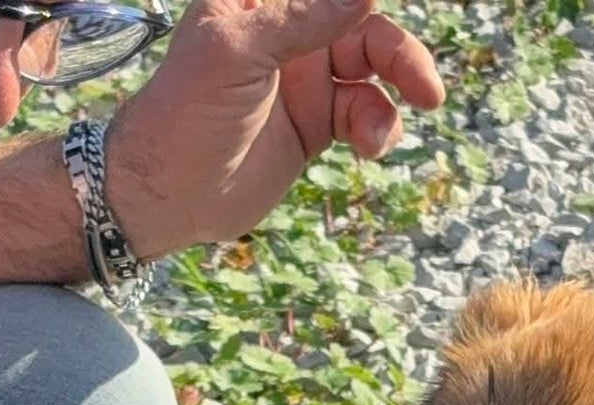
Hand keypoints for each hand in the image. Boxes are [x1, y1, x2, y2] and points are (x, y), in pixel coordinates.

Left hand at [106, 0, 444, 259]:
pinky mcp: (315, 124)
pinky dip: (377, 128)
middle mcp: (289, 30)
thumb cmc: (186, 114)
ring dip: (392, 97)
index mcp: (262, 1)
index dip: (363, 0)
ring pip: (373, 70)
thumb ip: (302, 16)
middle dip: (398, 54)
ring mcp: (305, 77)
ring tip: (378, 140)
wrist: (168, 196)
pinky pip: (365, 113)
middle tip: (426, 90)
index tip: (384, 12)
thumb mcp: (238, 52)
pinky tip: (370, 147)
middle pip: (364, 23)